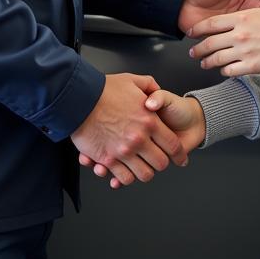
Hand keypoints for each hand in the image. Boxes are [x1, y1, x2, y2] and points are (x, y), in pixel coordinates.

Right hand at [79, 90, 205, 190]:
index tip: (180, 157)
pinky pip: (124, 178)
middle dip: (161, 163)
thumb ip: (150, 87)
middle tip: (157, 160)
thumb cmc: (104, 90)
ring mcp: (123, 151)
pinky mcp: (107, 159)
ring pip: (144, 174)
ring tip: (142, 165)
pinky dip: (127, 178)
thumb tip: (155, 93)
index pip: (172, 145)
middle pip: (160, 163)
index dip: (179, 154)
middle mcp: (139, 139)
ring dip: (145, 171)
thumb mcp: (133, 80)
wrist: (79, 98)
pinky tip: (126, 171)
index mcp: (150, 121)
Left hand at [187, 0, 259, 76]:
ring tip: (204, 64)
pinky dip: (224, 71)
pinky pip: (231, 71)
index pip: (213, 24)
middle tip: (194, 52)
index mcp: (243, 18)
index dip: (199, 28)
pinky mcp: (252, 66)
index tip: (192, 32)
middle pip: (210, 43)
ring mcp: (245, 52)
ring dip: (208, 62)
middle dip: (199, 49)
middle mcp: (240, 35)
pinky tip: (224, 71)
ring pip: (217, 59)